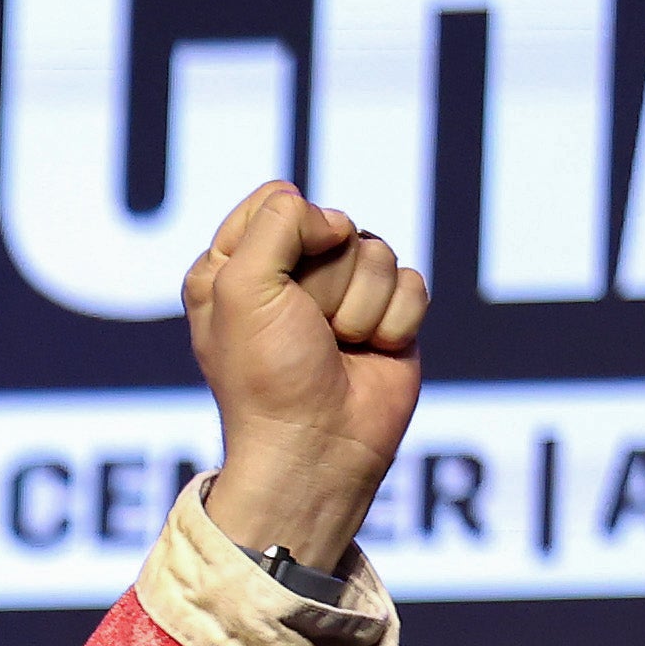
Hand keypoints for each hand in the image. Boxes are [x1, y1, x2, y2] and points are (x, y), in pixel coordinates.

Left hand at [183, 184, 428, 573]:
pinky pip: (412, 282)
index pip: (277, 200)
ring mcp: (339, 294)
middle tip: (307, 330)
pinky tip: (369, 353)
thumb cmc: (268, 376)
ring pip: (378, 251)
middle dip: (327, 280)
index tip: (277, 283)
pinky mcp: (385, 314)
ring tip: (336, 346)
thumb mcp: (241, 289)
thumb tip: (332, 220)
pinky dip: (394, 321)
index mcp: (232, 267)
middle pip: (336, 224)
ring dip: (360, 305)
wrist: (317, 445)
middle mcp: (285, 276)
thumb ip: (276, 225)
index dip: (291, 233)